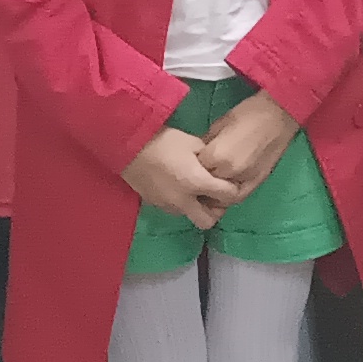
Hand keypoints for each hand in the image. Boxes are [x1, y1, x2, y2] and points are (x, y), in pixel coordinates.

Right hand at [123, 129, 241, 228]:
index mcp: (197, 182)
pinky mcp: (154, 204)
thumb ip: (210, 158)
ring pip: (190, 216)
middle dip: (216, 210)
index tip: (231, 181)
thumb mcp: (193, 143)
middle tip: (215, 194)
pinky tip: (178, 186)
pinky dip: (181, 202)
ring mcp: (167, 205)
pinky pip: (174, 209)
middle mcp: (183, 200)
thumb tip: (217, 166)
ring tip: (195, 189)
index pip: (228, 196)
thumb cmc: (163, 141)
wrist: (128, 146)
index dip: (234, 189)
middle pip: (209, 220)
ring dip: (197, 206)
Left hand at [196, 91, 300, 190]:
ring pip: (223, 197)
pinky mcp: (258, 181)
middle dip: (202, 180)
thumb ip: (207, 144)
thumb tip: (198, 155)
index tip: (191, 163)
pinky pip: (240, 196)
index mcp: (217, 156)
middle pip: (207, 186)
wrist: (280, 114)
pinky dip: (232, 195)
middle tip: (200, 174)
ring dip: (216, 193)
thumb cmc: (248, 113)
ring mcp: (246, 180)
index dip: (192, 166)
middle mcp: (229, 172)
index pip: (195, 171)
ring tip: (213, 184)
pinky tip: (229, 188)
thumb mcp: (219, 124)